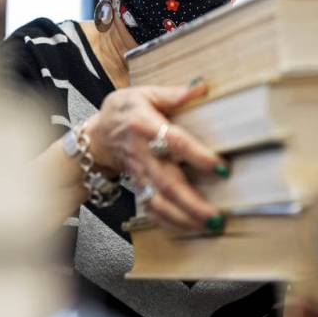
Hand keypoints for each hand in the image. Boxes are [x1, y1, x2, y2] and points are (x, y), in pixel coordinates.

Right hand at [86, 81, 225, 231]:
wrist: (96, 136)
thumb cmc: (121, 112)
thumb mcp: (142, 94)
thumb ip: (172, 94)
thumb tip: (200, 87)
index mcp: (144, 125)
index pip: (174, 142)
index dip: (197, 156)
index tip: (221, 167)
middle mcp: (142, 153)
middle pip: (167, 182)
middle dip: (191, 202)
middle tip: (214, 216)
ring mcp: (140, 173)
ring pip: (159, 201)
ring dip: (182, 217)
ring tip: (207, 226)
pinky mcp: (138, 186)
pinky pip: (152, 209)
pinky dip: (169, 222)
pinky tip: (189, 228)